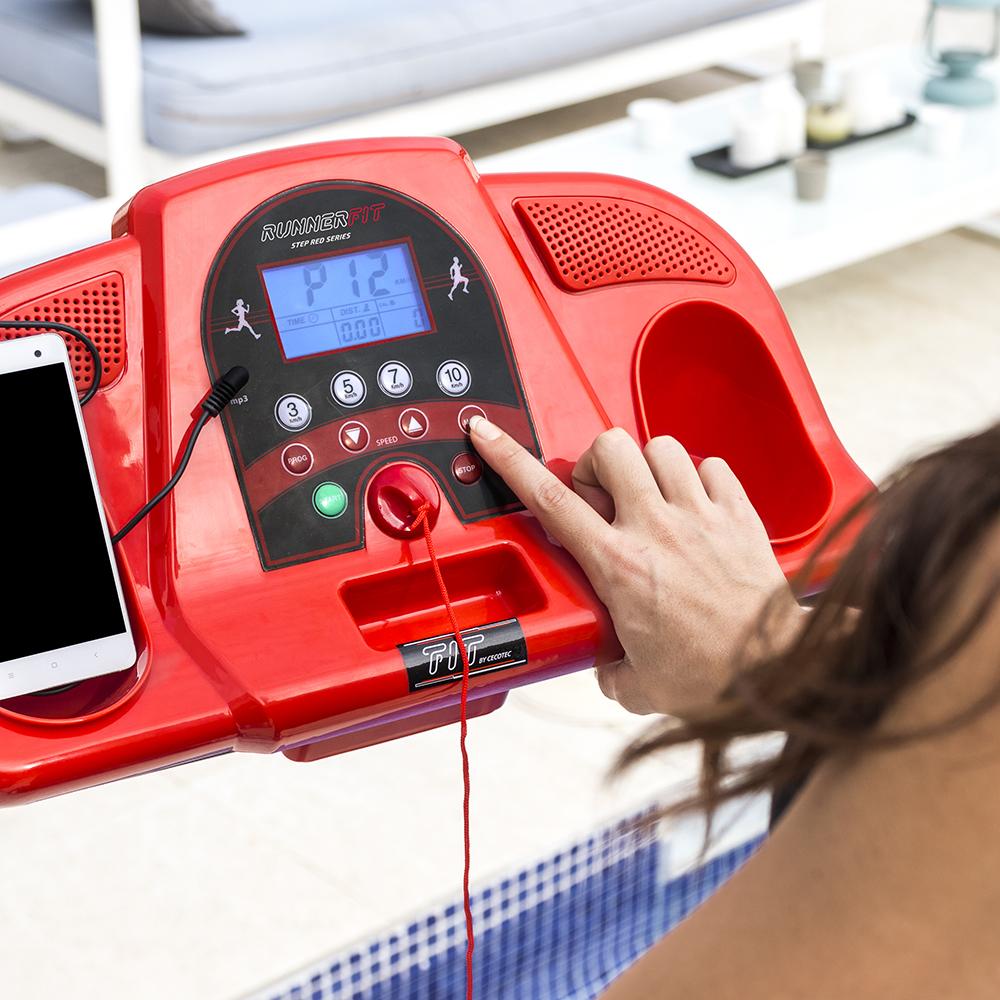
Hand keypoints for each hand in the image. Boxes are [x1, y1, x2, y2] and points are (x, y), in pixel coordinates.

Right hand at [468, 418, 804, 717]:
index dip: (511, 459)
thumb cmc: (711, 677)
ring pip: (661, 446)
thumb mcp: (638, 684)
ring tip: (649, 495)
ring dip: (646, 464)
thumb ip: (612, 670)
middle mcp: (655, 529)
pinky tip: (695, 501)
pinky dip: (699, 475)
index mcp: (616, 566)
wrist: (778, 671)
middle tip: (600, 492)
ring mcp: (699, 516)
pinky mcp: (739, 516)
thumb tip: (608, 668)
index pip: (550, 499)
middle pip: (610, 447)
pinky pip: (713, 465)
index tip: (488, 435)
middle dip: (595, 460)